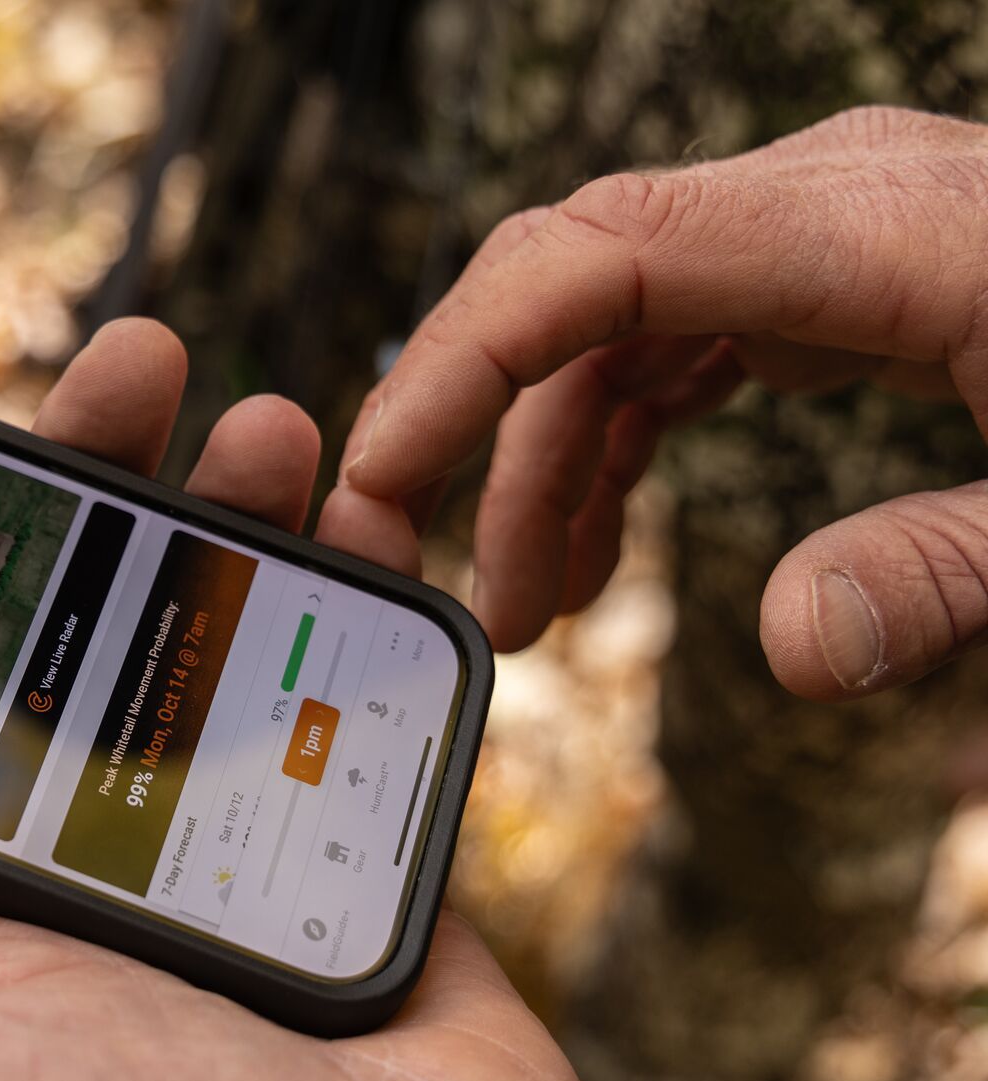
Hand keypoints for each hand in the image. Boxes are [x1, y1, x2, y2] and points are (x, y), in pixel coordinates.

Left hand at [0, 318, 620, 1080]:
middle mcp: (75, 835)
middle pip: (62, 605)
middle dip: (71, 468)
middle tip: (98, 359)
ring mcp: (223, 822)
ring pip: (205, 613)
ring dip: (219, 493)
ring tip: (239, 409)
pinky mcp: (349, 825)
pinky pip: (349, 667)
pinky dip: (358, 570)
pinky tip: (355, 489)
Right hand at [333, 105, 987, 700]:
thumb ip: (954, 568)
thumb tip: (786, 650)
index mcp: (885, 230)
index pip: (598, 257)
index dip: (459, 361)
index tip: (378, 481)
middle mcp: (827, 203)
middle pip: (572, 292)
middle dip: (471, 433)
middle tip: (408, 574)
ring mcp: (822, 230)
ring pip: (608, 330)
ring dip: (544, 468)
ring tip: (527, 615)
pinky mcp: (828, 275)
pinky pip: (670, 345)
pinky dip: (613, 447)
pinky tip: (597, 552)